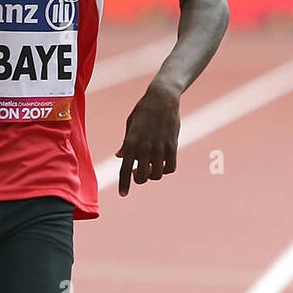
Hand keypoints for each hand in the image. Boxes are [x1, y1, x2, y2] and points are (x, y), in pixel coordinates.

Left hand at [116, 81, 179, 195]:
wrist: (162, 97)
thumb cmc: (143, 111)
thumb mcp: (130, 126)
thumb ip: (126, 143)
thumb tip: (120, 157)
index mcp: (131, 143)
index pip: (124, 170)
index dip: (124, 185)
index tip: (123, 194)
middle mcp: (145, 147)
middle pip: (142, 177)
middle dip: (139, 179)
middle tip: (137, 172)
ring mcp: (160, 147)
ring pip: (157, 174)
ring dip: (153, 175)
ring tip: (150, 167)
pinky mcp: (172, 145)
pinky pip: (170, 167)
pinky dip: (166, 169)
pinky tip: (162, 163)